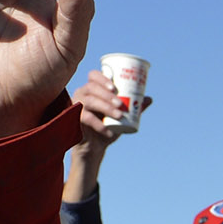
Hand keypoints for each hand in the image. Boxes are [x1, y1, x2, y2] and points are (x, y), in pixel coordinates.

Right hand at [63, 69, 147, 201]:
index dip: (103, 78)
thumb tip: (149, 98)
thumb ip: (134, 108)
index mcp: (92, 89)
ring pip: (89, 101)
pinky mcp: (73, 119)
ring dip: (105, 107)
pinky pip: (85, 118)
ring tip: (119, 116)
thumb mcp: (122, 117)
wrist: (95, 147)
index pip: (94, 76)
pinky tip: (108, 131)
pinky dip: (98, 125)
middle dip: (107, 95)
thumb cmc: (108, 127)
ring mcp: (76, 106)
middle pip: (92, 87)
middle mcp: (82, 94)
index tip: (115, 87)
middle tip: (121, 104)